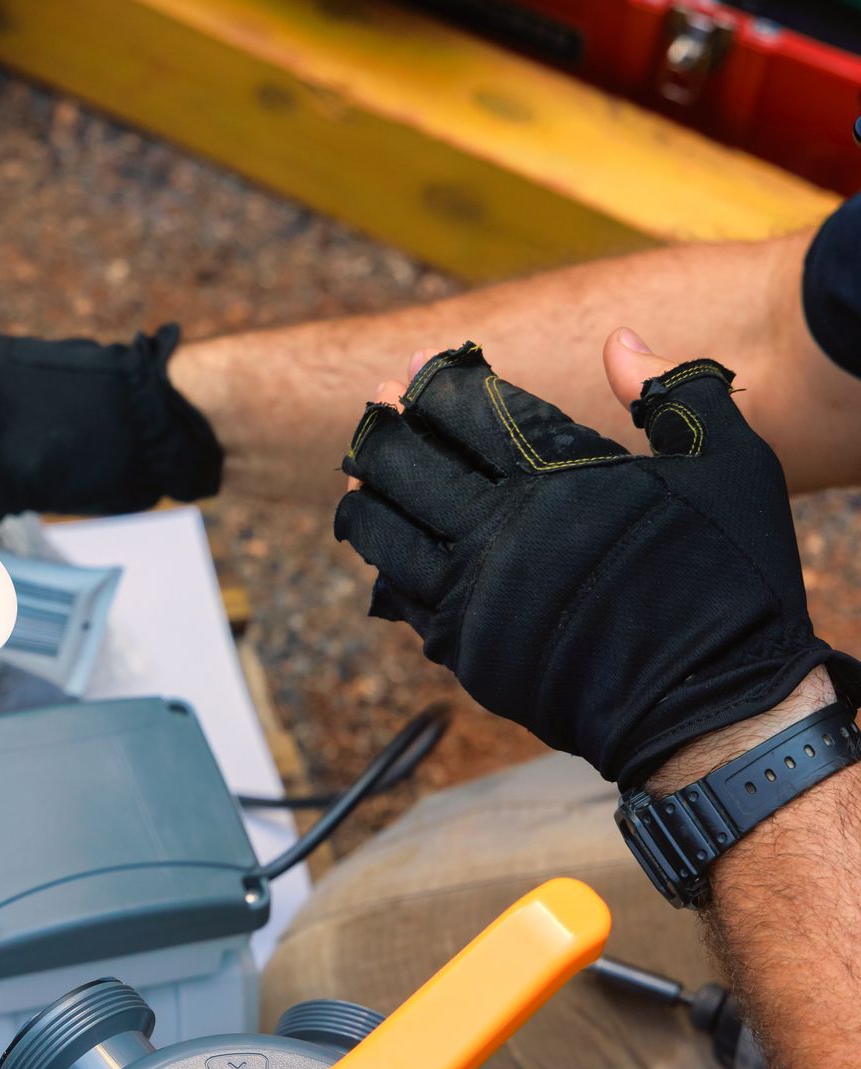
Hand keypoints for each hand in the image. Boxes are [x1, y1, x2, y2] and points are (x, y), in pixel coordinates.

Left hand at [335, 330, 858, 789]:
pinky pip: (396, 594)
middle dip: (388, 426)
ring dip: (367, 492)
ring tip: (362, 469)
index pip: (463, 411)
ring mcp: (469, 596)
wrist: (709, 705)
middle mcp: (495, 534)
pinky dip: (382, 558)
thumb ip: (674, 392)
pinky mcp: (461, 649)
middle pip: (403, 464)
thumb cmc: (728, 581)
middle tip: (381, 403)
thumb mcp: (727, 464)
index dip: (434, 381)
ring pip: (381, 530)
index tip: (422, 364)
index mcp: (552, 479)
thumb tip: (620, 342)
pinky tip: (385, 538)